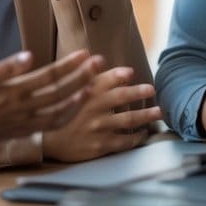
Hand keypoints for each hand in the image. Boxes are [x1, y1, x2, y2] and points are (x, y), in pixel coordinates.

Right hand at [0, 50, 101, 148]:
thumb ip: (7, 68)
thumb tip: (30, 56)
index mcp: (13, 93)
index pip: (49, 76)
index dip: (70, 65)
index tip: (86, 54)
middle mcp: (22, 110)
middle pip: (61, 93)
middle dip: (83, 77)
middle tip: (99, 64)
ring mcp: (23, 124)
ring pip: (59, 114)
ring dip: (79, 100)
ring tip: (93, 87)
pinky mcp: (20, 133)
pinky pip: (49, 126)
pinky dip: (65, 117)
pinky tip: (73, 109)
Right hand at [43, 65, 160, 161]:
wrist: (46, 142)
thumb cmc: (61, 113)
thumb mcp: (69, 92)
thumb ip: (86, 78)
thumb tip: (100, 60)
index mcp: (85, 92)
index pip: (105, 79)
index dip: (119, 75)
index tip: (131, 73)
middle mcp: (93, 108)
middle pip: (120, 97)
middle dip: (138, 92)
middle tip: (151, 89)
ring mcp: (97, 127)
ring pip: (128, 119)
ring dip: (146, 115)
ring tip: (158, 112)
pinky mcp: (100, 145)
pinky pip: (124, 141)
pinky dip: (136, 137)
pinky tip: (143, 134)